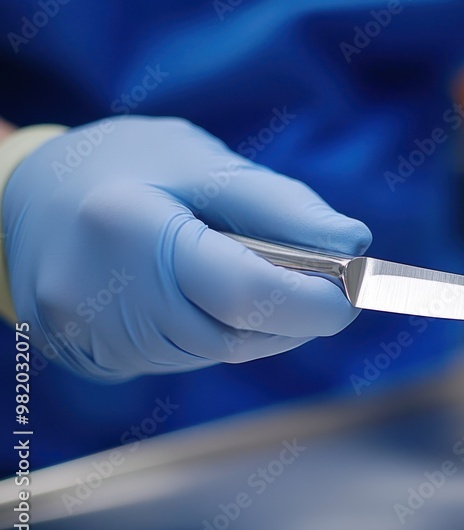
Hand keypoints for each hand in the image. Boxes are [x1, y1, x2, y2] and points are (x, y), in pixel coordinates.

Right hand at [3, 116, 370, 379]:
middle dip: (297, 317)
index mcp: (131, 227)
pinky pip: (183, 358)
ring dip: (262, 327)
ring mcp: (93, 336)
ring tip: (269, 281)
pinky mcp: (94, 358)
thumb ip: (279, 205)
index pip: (245, 290)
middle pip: (235, 333)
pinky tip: (217, 298)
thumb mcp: (203, 162)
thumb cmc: (127, 166)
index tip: (356, 293)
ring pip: (215, 353)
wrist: (25, 195)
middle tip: (332, 291)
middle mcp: (105, 294)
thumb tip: (353, 244)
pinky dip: (220, 333)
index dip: (312, 301)